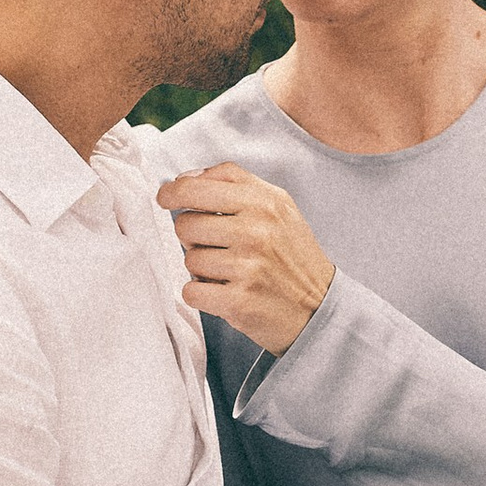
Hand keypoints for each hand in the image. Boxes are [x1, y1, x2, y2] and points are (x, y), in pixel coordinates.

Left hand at [158, 164, 334, 355]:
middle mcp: (257, 231)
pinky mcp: (239, 301)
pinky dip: (202, 294)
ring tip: (229, 272)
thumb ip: (234, 183)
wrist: (319, 306)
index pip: (199, 186)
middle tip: (216, 247)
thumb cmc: (292, 255)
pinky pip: (191, 291)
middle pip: (186, 225)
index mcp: (264, 202)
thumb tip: (184, 179)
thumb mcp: (277, 206)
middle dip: (192, 238)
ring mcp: (248, 267)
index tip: (165, 198)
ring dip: (202, 269)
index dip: (173, 192)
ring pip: (189, 260)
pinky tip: (224, 292)